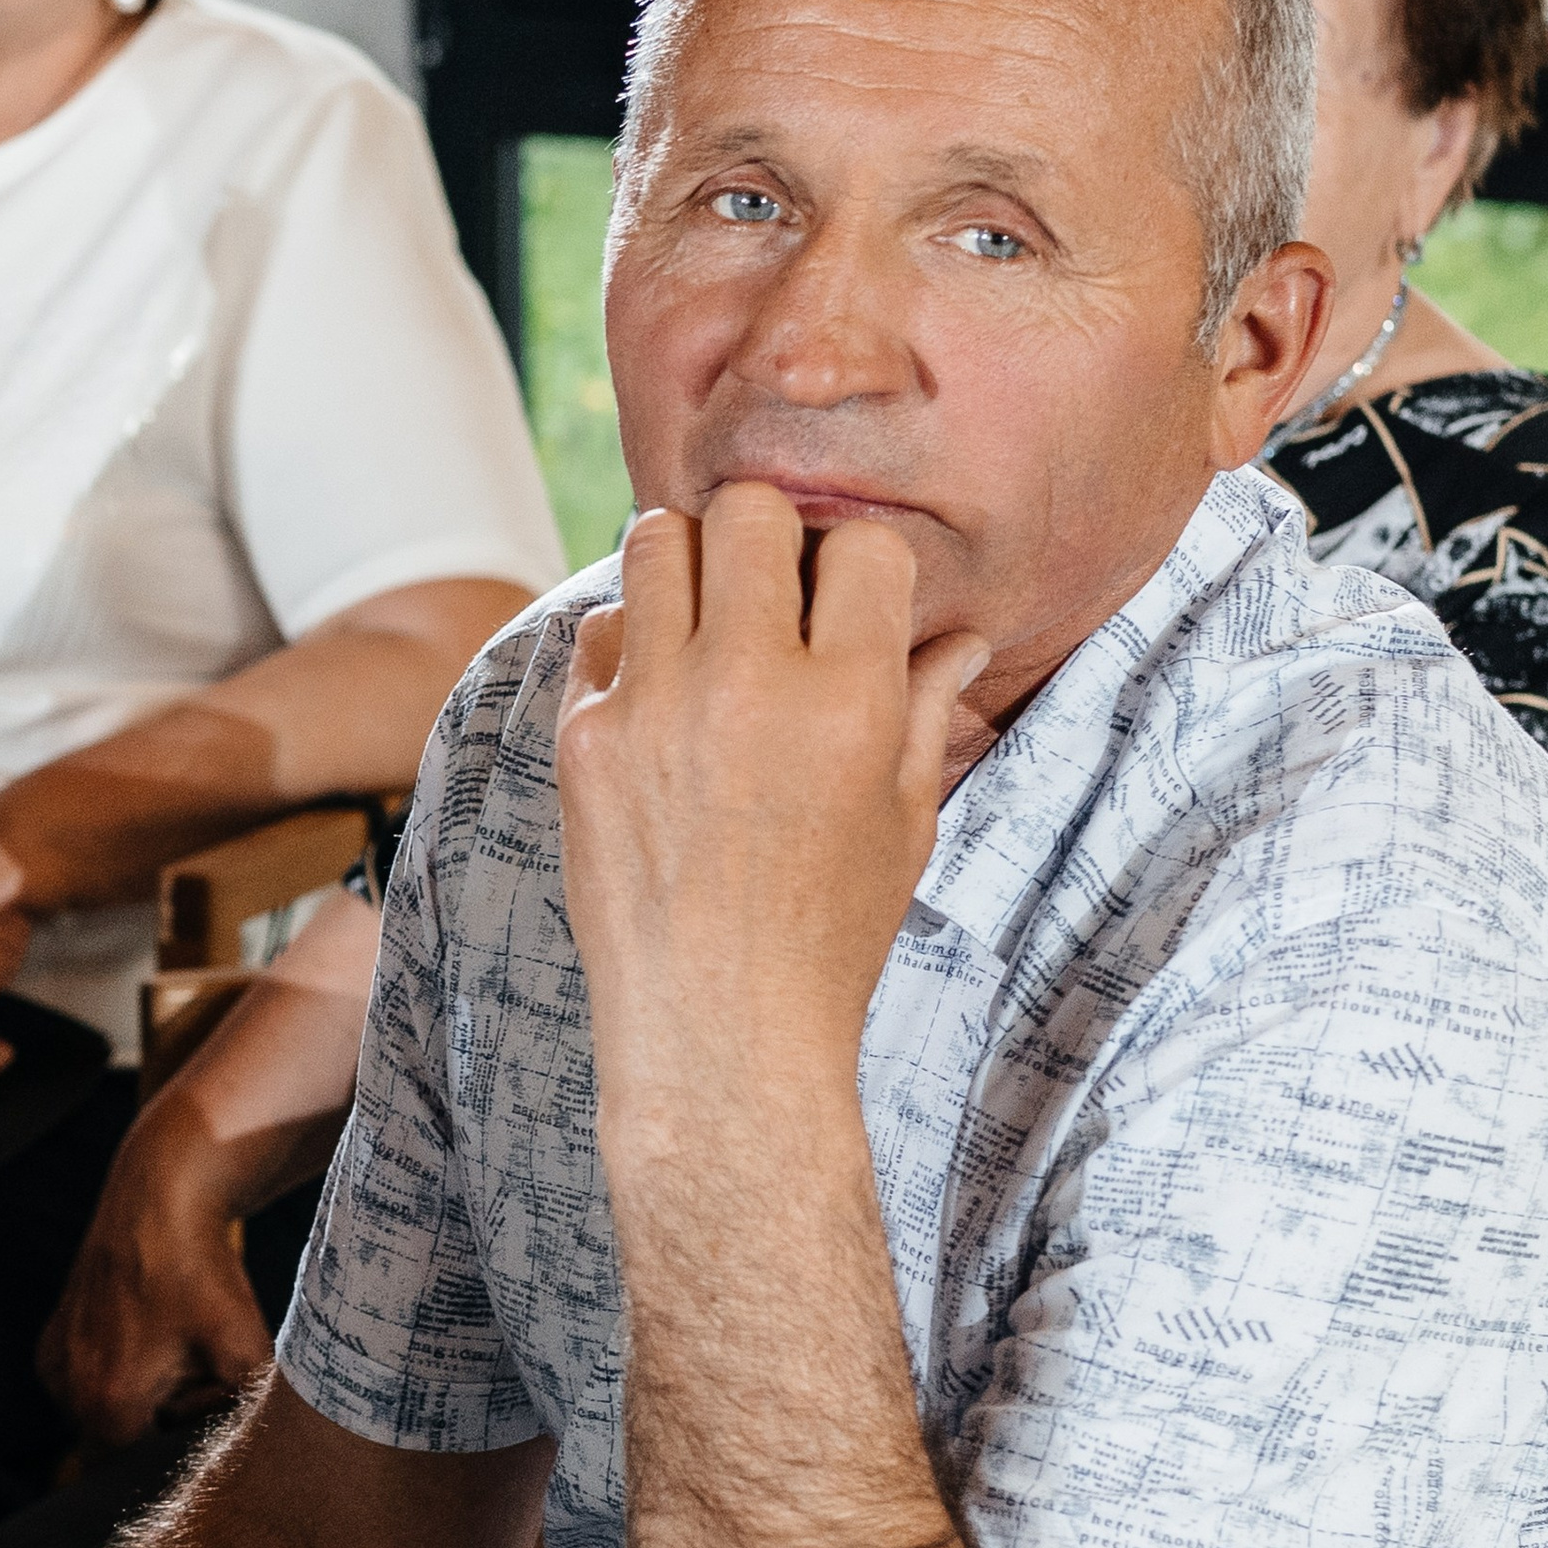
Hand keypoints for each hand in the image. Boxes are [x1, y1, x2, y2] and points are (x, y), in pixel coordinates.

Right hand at [40, 1108, 273, 1445]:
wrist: (161, 1197)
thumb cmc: (205, 1274)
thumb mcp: (247, 1351)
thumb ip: (251, 1418)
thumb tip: (256, 1456)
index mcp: (108, 1404)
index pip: (141, 1476)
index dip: (180, 1457)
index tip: (206, 1418)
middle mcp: (68, 1392)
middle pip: (119, 1449)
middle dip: (159, 1429)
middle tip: (196, 1378)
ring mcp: (53, 1366)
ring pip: (101, 1417)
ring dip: (135, 1403)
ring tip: (172, 1352)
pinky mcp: (49, 1343)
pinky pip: (84, 1386)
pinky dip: (115, 1375)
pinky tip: (147, 1337)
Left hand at [554, 489, 986, 1134]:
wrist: (718, 1036)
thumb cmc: (830, 935)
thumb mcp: (904, 823)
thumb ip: (923, 708)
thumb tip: (961, 635)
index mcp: (850, 700)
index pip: (862, 545)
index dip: (862, 567)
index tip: (850, 604)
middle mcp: (750, 685)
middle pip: (750, 511)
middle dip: (770, 539)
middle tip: (771, 589)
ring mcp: (656, 705)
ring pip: (657, 540)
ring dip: (689, 563)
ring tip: (706, 616)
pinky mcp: (586, 737)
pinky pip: (599, 629)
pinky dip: (630, 641)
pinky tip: (658, 692)